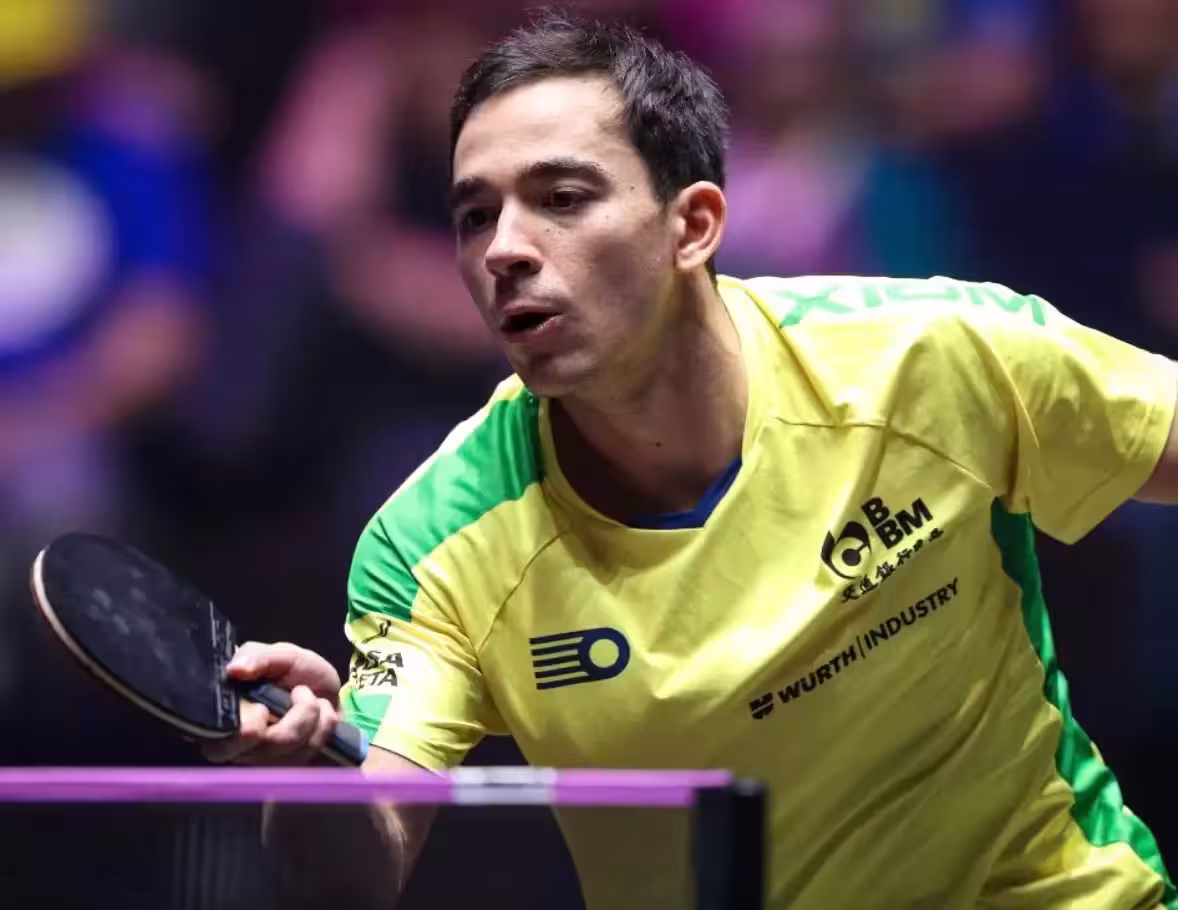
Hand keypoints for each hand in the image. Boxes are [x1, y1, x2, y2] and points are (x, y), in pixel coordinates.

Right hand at [203, 641, 343, 765]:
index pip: (220, 744)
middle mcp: (242, 748)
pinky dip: (325, 724)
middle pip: (261, 754)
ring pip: (293, 752)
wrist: (326, 690)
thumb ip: (258, 657)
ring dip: (313, 715)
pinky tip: (322, 711)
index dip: (244, 732)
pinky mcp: (295, 767)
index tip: (261, 710)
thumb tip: (234, 669)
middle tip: (302, 694)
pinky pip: (314, 753)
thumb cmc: (295, 673)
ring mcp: (269, 761)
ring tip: (310, 696)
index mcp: (226, 718)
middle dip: (291, 724)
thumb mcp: (280, 655)